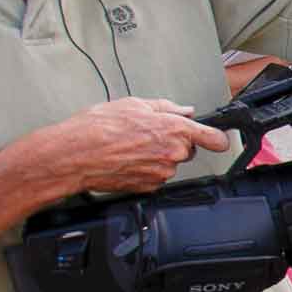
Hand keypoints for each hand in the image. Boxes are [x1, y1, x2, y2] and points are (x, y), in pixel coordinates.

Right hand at [41, 98, 229, 194]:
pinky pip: (155, 176)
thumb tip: (184, 110)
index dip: (218, 138)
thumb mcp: (133, 104)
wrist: (73, 155)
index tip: (219, 138)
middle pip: (187, 149)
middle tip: (147, 134)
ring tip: (130, 146)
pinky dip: (145, 169)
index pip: (214, 138)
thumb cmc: (97, 128)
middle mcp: (173, 154)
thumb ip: (166, 107)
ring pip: (170, 163)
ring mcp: (162, 173)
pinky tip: (126, 159)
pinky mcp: (149, 187)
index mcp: (174, 130)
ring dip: (157, 156)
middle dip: (174, 142)